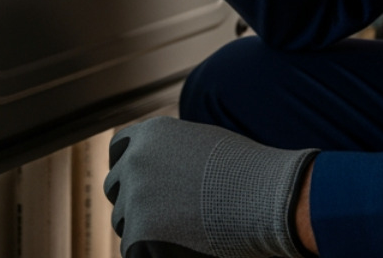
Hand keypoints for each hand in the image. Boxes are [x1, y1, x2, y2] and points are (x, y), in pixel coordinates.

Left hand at [104, 116, 316, 257]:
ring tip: (181, 230)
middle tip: (160, 214)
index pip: (118, 150)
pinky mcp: (140, 235)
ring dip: (143, 227)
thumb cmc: (247, 174)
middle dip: (132, 199)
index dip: (128, 168)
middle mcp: (135, 162)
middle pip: (115, 188)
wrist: (266, 198)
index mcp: (150, 135)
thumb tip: (161, 169)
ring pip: (123, 220)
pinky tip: (178, 246)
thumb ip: (171, 151)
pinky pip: (133, 249)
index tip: (138, 182)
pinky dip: (151, 251)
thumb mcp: (203, 143)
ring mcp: (135, 198)